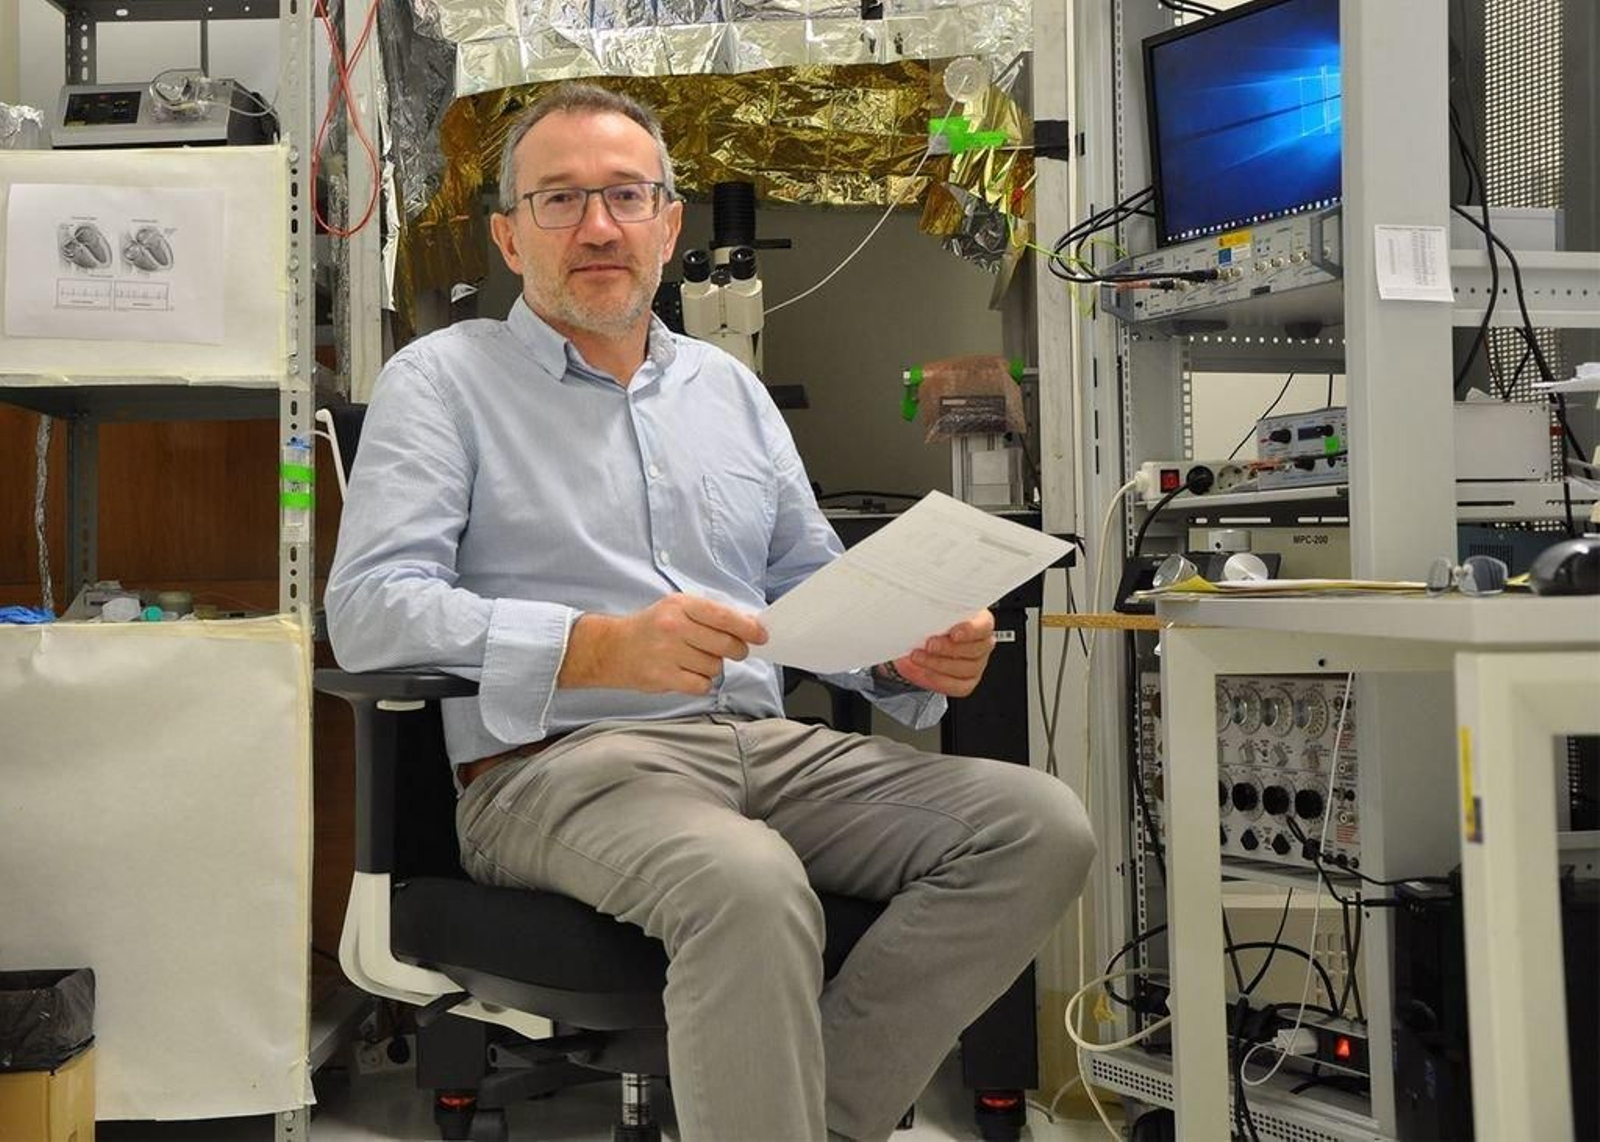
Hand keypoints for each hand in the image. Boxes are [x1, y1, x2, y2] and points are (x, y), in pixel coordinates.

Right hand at [560, 594, 767, 694]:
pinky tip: (689, 673)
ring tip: (696, 659)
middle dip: (737, 650)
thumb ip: (709, 615)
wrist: (611, 648)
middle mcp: (674, 627)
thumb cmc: (650, 627)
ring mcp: (668, 653)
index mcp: (680, 606)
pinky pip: (701, 685)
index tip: (761, 635)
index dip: (748, 628)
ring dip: (713, 666)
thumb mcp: (676, 608)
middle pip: (725, 644)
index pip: (723, 616)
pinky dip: (702, 682)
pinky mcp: (663, 677)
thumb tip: (748, 626)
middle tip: (735, 651)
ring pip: (715, 666)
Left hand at [881, 609, 995, 698]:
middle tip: (928, 644)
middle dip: (948, 649)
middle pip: (974, 650)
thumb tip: (920, 610)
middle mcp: (982, 645)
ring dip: (936, 664)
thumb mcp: (935, 609)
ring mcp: (976, 665)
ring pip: (964, 669)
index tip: (953, 633)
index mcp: (980, 622)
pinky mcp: (965, 682)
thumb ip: (934, 610)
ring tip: (916, 657)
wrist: (924, 639)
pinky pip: (954, 686)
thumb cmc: (934, 621)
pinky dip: (934, 679)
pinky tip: (918, 671)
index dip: (970, 630)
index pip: (984, 626)